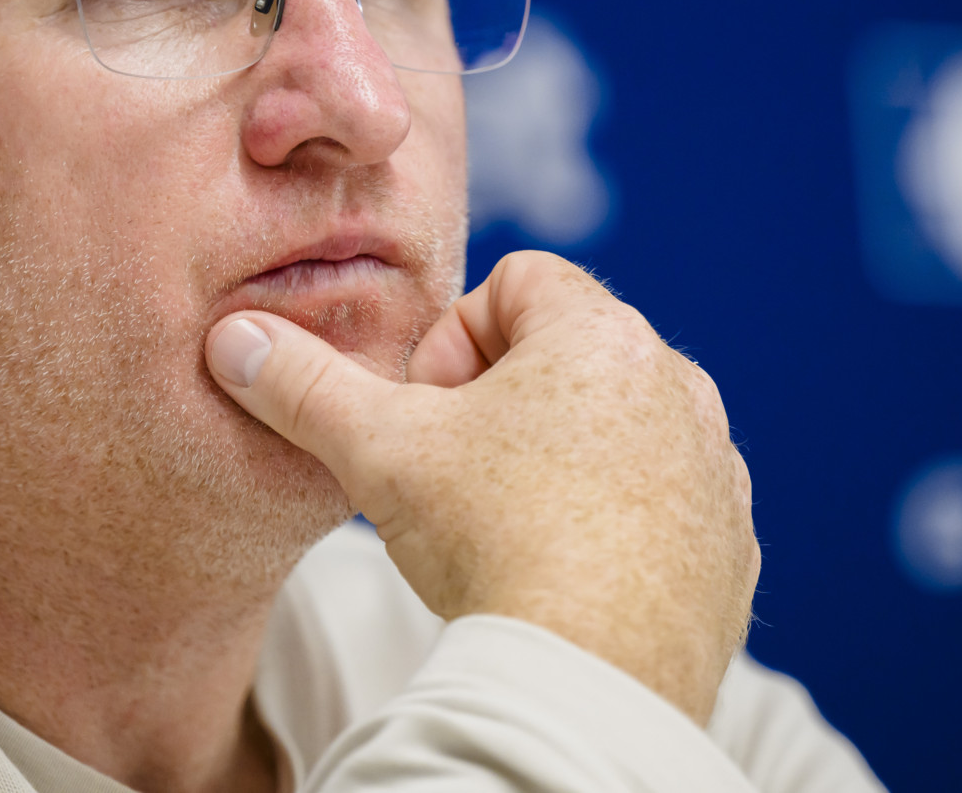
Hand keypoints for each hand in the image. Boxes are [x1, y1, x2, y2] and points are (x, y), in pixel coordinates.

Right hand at [205, 251, 758, 723]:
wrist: (591, 680)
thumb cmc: (494, 543)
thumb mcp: (380, 453)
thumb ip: (304, 387)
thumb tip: (232, 341)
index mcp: (603, 335)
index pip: (516, 279)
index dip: (451, 340)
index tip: (427, 412)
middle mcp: (678, 386)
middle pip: (565, 355)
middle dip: (501, 403)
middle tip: (453, 475)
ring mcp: (715, 468)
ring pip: (616, 430)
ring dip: (559, 460)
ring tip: (507, 529)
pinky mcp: (729, 544)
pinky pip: (663, 504)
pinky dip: (614, 524)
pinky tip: (564, 573)